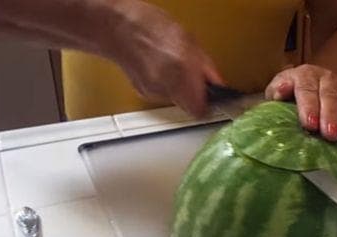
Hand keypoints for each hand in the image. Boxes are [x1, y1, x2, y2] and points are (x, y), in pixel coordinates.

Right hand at [106, 2, 223, 116]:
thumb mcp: (190, 42)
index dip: (209, 104)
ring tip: (176, 70)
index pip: (200, 109)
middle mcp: (166, 86)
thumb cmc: (151, 27)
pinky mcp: (144, 93)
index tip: (215, 98)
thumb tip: (218, 84)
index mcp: (181, 71)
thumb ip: (207, 68)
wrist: (117, 28)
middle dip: (196, 96)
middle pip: (189, 107)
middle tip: (197, 81)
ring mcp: (153, 93)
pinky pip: (164, 95)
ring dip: (181, 90)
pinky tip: (163, 70)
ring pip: (177, 102)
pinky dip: (167, 86)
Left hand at [265, 64, 336, 140]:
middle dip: (330, 116)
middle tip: (330, 135)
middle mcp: (325, 78)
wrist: (310, 80)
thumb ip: (276, 92)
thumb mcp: (277, 89)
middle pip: (329, 97)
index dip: (308, 107)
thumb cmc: (290, 92)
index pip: (307, 90)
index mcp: (304, 76)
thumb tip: (280, 91)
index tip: (309, 124)